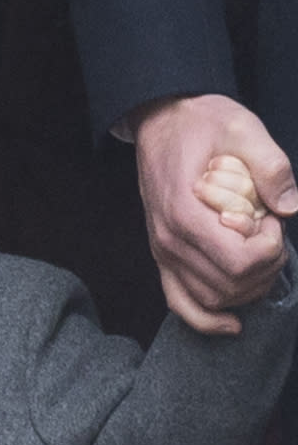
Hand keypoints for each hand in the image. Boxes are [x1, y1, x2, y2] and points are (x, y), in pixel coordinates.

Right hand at [133, 94, 295, 333]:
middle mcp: (169, 242)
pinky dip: (207, 321)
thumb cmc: (199, 123)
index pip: (239, 262)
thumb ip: (270, 165)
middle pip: (230, 286)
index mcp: (185, 213)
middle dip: (264, 268)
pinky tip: (233, 323)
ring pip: (211, 300)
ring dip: (247, 289)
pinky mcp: (163, 259)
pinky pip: (181, 304)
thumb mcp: (242, 127)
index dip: (270, 249)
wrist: (160, 121)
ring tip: (257, 255)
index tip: (272, 219)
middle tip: (270, 233)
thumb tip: (289, 205)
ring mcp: (163, 253)